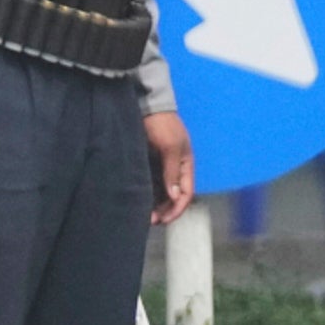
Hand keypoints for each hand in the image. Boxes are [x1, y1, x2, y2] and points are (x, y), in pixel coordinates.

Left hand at [144, 111, 196, 225]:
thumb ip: (172, 172)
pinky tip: (138, 200)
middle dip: (164, 209)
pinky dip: (146, 194)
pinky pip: (150, 183)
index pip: (186, 193)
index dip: (177, 209)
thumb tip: (175, 195)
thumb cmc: (163, 124)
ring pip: (161, 192)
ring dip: (155, 204)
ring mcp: (161, 166)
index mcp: (186, 165)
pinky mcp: (148, 163)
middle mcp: (175, 169)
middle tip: (151, 220)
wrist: (147, 105)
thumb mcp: (170, 147)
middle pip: (173, 196)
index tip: (164, 219)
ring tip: (143, 213)